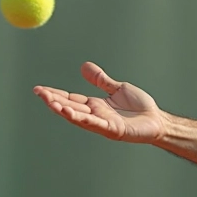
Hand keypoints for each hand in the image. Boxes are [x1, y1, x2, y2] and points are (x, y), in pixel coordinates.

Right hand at [34, 62, 165, 142]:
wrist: (158, 121)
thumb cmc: (140, 107)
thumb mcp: (118, 89)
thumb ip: (101, 80)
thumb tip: (84, 66)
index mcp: (95, 106)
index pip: (71, 99)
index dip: (55, 94)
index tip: (39, 89)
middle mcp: (96, 115)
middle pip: (70, 107)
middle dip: (53, 100)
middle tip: (38, 93)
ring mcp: (103, 124)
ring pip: (78, 117)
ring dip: (63, 110)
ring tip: (49, 102)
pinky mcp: (113, 130)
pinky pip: (94, 124)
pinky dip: (81, 119)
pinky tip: (70, 113)